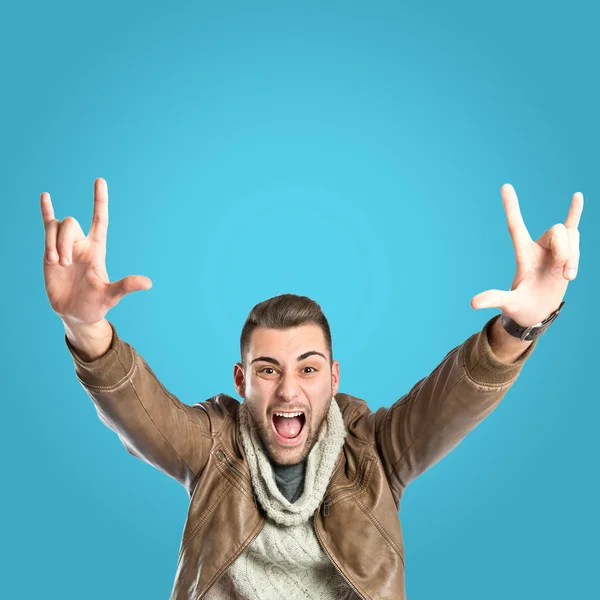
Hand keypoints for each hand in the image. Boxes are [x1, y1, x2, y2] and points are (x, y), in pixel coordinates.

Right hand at [41, 178, 151, 324]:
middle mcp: (81, 243)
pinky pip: (47, 226)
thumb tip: (148, 283)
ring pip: (55, 227)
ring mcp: (65, 246)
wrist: (74, 313)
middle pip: (70, 223)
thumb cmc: (95, 305)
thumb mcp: (110, 296)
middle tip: (65, 265)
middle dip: (63, 242)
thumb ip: (125, 287)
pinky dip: (46, 211)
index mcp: (97, 249)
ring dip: (52, 244)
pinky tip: (45, 196)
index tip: (100, 180)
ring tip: (55, 264)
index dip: (100, 200)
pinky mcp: (50, 250)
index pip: (99, 218)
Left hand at [470, 184, 582, 326]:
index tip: (505, 186)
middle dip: (565, 252)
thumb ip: (494, 299)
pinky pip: (572, 226)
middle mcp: (537, 246)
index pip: (515, 225)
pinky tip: (577, 195)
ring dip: (575, 256)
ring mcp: (552, 248)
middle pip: (557, 231)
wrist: (538, 311)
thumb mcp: (508, 303)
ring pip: (572, 235)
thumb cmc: (521, 307)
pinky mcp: (567, 251)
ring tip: (567, 276)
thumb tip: (472, 304)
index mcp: (523, 253)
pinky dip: (575, 212)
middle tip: (561, 274)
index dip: (511, 207)